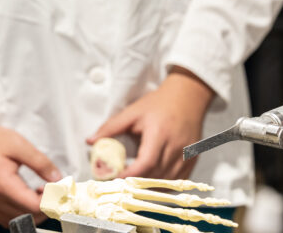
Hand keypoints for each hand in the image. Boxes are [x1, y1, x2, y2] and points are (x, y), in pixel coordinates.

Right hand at [0, 110, 60, 225]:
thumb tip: (58, 179)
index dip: (52, 200)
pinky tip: (28, 197)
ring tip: (41, 191)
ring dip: (35, 211)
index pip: (34, 206)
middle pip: (29, 217)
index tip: (59, 187)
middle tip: (53, 188)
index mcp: (3, 185)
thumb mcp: (19, 145)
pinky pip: (8, 219)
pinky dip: (22, 213)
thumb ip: (41, 163)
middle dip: (47, 206)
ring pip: (19, 221)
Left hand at [88, 67, 212, 179]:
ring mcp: (187, 154)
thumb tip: (90, 141)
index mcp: (160, 133)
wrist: (188, 96)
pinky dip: (163, 185)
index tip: (114, 178)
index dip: (129, 175)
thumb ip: (111, 127)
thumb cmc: (158, 104)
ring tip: (134, 184)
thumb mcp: (133, 112)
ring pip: (167, 181)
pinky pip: (178, 181)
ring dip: (149, 186)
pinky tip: (151, 181)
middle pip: (155, 175)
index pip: (145, 163)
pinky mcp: (193, 159)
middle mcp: (176, 146)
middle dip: (136, 183)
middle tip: (119, 183)